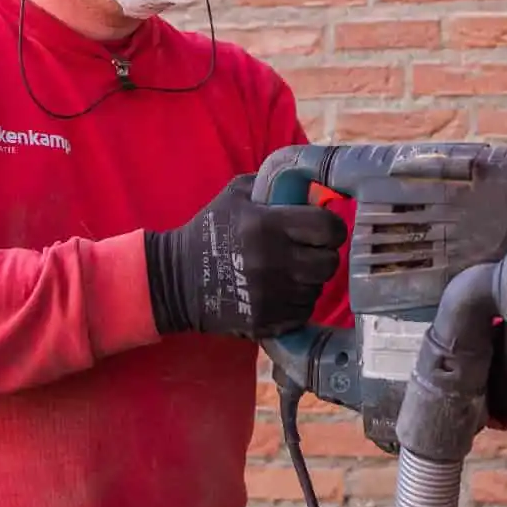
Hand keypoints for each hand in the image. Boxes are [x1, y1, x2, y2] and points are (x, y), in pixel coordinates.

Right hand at [144, 174, 344, 339]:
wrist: (176, 279)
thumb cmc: (209, 231)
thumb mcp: (236, 195)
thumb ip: (275, 185)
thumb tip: (315, 188)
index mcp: (267, 226)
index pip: (328, 228)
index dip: (331, 228)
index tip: (322, 229)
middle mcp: (273, 262)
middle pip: (329, 262)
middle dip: (322, 255)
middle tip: (308, 251)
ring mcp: (271, 296)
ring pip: (317, 289)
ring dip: (308, 280)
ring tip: (287, 271)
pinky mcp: (267, 321)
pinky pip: (303, 312)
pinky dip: (297, 303)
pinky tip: (279, 292)